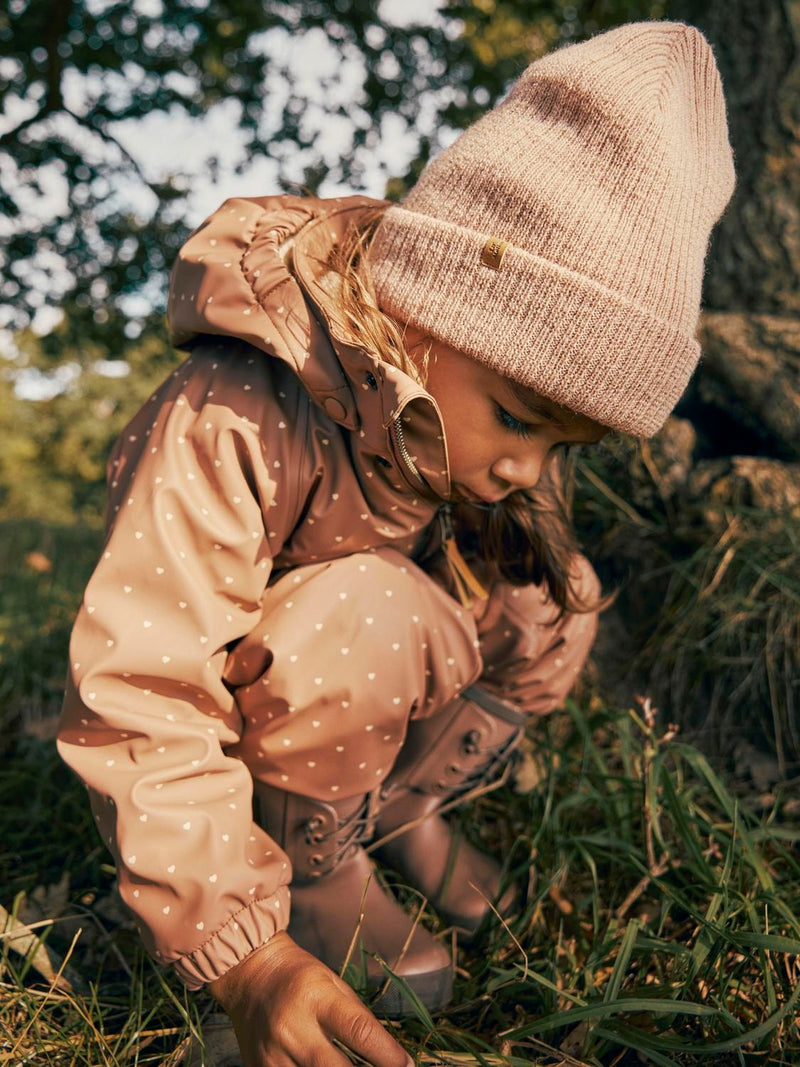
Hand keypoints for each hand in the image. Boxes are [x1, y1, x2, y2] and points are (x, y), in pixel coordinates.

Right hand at [208, 932, 413, 1066]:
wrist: (250, 975)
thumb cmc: (301, 977)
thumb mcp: (334, 984)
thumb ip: (358, 1019)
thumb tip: (390, 1056)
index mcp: (316, 997)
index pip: (359, 1032)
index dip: (387, 1055)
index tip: (406, 1066)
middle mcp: (293, 1028)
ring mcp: (274, 1054)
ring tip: (346, 1065)